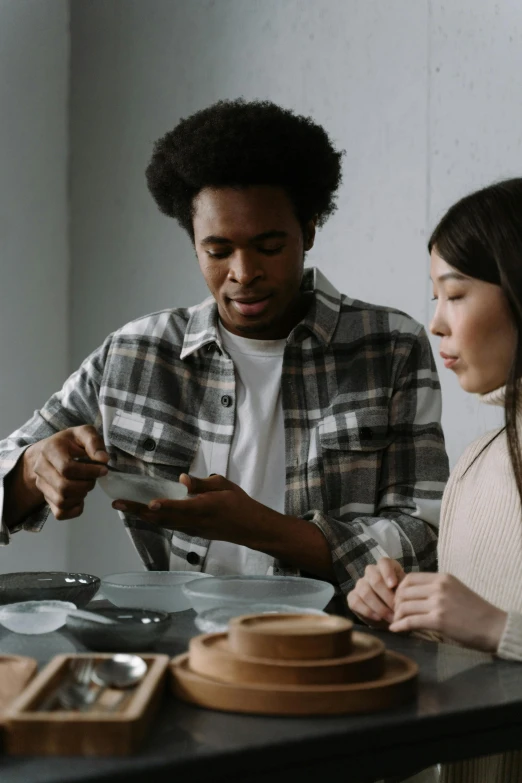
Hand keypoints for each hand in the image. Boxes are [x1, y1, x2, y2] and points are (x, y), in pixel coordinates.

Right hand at [24, 425, 108, 519]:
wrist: (48, 453)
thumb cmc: (70, 443)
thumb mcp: (83, 433)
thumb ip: (94, 442)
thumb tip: (103, 459)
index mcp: (50, 450)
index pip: (67, 468)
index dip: (89, 472)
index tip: (103, 470)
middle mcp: (40, 468)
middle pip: (64, 487)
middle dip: (86, 485)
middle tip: (93, 478)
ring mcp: (41, 485)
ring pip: (61, 501)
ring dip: (81, 496)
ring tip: (86, 485)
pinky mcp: (45, 498)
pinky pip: (60, 513)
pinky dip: (75, 509)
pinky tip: (81, 498)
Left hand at [112, 473, 275, 544]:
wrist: (249, 528)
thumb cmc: (238, 503)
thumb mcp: (223, 486)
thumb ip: (202, 483)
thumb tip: (182, 479)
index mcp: (204, 508)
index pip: (181, 507)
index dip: (166, 506)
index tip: (150, 504)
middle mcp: (194, 522)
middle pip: (162, 518)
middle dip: (139, 511)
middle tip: (117, 504)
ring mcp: (191, 529)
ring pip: (162, 523)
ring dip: (142, 516)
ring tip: (124, 507)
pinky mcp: (191, 532)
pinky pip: (168, 525)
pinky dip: (153, 519)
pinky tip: (143, 513)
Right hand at [347, 558, 405, 626]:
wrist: (391, 614)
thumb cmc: (401, 600)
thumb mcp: (406, 592)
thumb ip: (404, 590)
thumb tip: (400, 596)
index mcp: (385, 566)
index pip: (384, 562)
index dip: (388, 573)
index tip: (393, 585)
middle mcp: (371, 572)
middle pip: (375, 579)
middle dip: (386, 596)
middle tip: (396, 609)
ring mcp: (360, 584)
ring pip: (365, 592)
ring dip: (379, 607)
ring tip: (391, 618)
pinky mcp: (352, 597)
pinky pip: (356, 602)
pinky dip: (368, 612)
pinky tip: (378, 618)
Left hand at [390, 573, 507, 651]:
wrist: (493, 626)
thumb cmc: (475, 610)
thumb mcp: (455, 590)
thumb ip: (436, 589)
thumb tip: (413, 594)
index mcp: (442, 578)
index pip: (410, 578)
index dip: (399, 589)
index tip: (398, 600)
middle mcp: (439, 587)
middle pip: (404, 591)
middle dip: (396, 603)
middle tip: (395, 613)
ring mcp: (438, 603)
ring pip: (405, 606)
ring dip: (397, 616)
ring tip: (396, 622)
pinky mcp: (438, 620)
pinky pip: (411, 621)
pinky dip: (400, 625)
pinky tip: (395, 630)